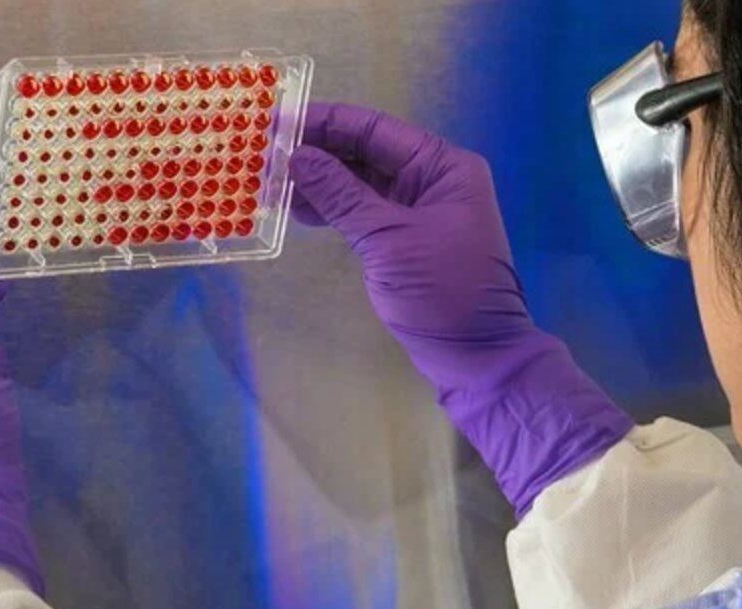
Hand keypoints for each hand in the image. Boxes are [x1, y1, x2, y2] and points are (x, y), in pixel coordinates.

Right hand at [290, 103, 633, 515]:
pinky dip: (333, 208)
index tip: (277, 119)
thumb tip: (297, 156)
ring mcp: (420, 209)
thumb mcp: (388, 239)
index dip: (325, 122)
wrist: (475, 356)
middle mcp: (433, 179)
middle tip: (265, 151)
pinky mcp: (405, 238)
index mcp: (443, 167)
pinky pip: (364, 211)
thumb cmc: (442, 291)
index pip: (376, 129)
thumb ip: (341, 195)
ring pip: (361, 182)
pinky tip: (297, 208)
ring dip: (320, 181)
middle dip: (318, 151)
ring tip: (271, 181)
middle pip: (367, 152)